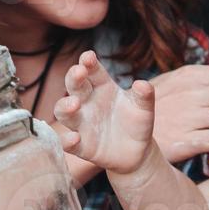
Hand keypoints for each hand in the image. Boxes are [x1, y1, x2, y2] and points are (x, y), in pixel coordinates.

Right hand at [54, 51, 155, 174]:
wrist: (138, 152)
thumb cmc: (137, 123)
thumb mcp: (144, 108)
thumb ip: (144, 95)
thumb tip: (143, 84)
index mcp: (102, 87)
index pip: (92, 71)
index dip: (88, 63)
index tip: (88, 57)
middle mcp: (87, 103)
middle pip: (74, 87)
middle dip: (74, 78)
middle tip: (79, 72)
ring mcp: (82, 124)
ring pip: (64, 112)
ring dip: (65, 106)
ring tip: (74, 104)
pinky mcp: (81, 146)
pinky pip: (69, 143)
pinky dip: (68, 141)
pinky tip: (74, 138)